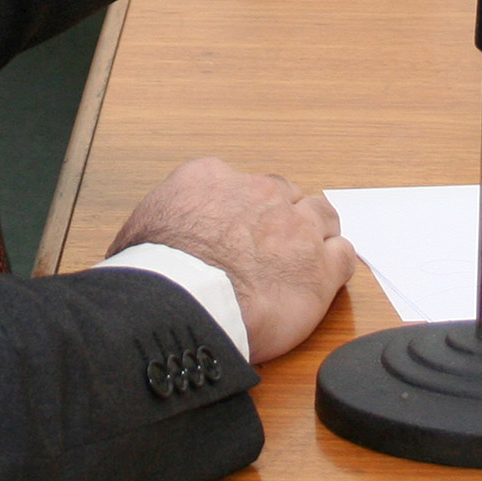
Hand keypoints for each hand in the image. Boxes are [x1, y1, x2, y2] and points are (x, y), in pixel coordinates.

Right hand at [108, 157, 356, 363]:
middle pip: (285, 195)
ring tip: (303, 258)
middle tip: (271, 249)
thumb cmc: (157, 272)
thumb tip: (142, 245)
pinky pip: (344, 255)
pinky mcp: (321, 268)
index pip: (240, 184)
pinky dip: (337, 264)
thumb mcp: (137, 232)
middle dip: (281, 218)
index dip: (242, 211)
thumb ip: (157, 225)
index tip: (236, 233)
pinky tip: (324, 278)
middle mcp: (260, 194)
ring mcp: (296, 228)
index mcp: (212, 179)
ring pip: (322, 216)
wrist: (184, 302)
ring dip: (315, 234)